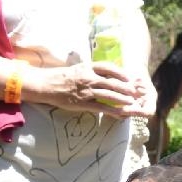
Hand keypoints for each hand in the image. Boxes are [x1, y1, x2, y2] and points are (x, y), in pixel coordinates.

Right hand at [28, 62, 155, 119]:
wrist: (44, 84)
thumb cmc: (59, 77)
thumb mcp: (76, 69)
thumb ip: (89, 71)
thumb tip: (101, 74)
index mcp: (87, 68)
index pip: (108, 68)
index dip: (120, 73)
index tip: (129, 77)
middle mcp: (89, 78)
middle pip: (112, 82)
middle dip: (126, 88)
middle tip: (136, 92)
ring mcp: (87, 91)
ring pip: (109, 95)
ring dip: (123, 99)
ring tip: (132, 103)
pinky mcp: (83, 103)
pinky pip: (102, 107)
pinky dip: (113, 111)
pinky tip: (121, 113)